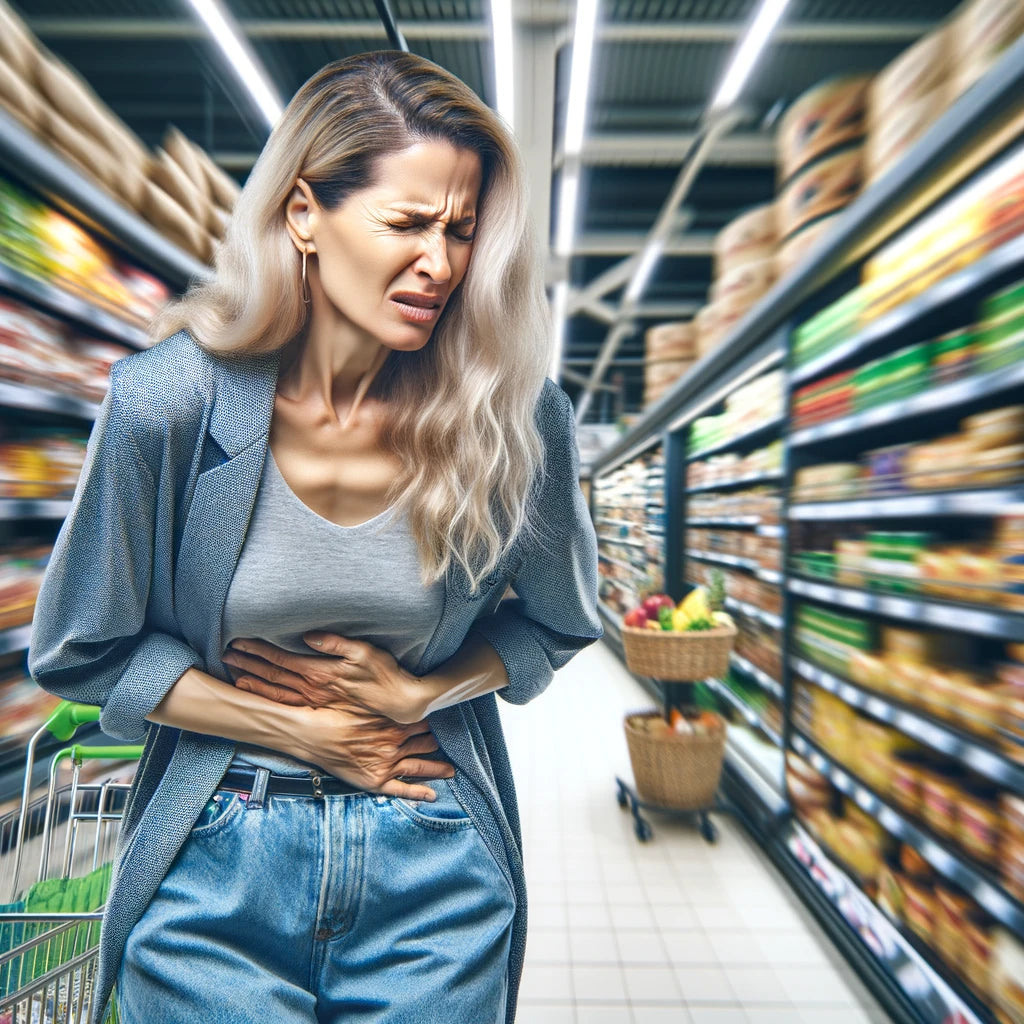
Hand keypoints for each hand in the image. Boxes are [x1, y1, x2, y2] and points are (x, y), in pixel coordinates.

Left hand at [222, 633, 424, 723]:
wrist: (400, 704)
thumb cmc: (385, 676)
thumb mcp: (364, 652)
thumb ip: (336, 643)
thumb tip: (308, 635)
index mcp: (320, 672)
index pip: (281, 659)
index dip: (258, 650)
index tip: (238, 641)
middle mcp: (312, 688)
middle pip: (272, 674)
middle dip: (248, 663)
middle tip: (225, 653)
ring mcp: (313, 701)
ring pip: (275, 690)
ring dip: (253, 679)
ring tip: (233, 671)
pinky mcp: (319, 708)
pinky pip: (285, 704)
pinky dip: (266, 697)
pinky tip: (255, 692)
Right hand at [288, 702, 454, 800]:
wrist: (313, 734)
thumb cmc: (336, 714)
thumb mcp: (365, 702)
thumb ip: (385, 702)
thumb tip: (402, 693)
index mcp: (395, 723)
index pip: (424, 722)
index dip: (434, 722)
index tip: (445, 722)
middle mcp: (395, 744)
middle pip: (426, 743)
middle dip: (437, 744)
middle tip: (451, 745)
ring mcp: (387, 764)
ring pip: (420, 766)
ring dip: (438, 768)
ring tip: (451, 770)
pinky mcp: (375, 781)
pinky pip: (402, 790)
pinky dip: (418, 793)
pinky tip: (432, 796)